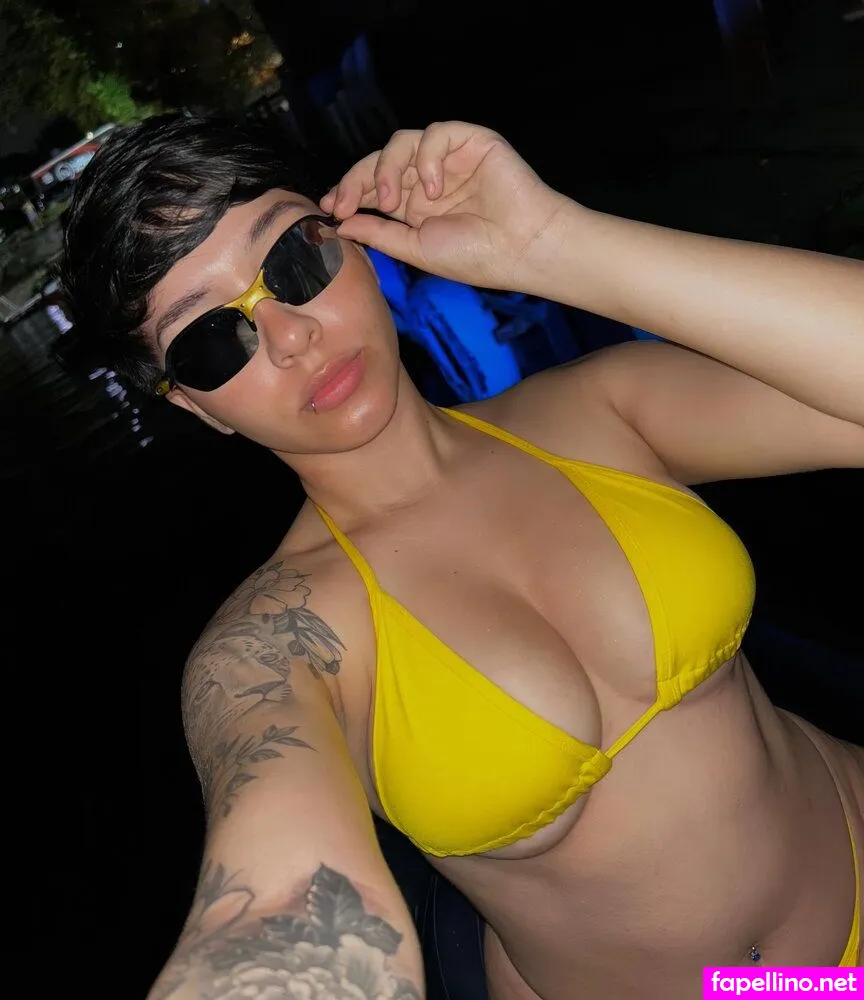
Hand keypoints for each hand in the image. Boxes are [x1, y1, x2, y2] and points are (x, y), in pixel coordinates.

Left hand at [320, 121, 569, 290]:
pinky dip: (427, 158)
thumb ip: (380, 233)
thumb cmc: (476, 256)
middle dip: (356, 180)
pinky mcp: (470, 141)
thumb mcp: (417, 249)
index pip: (372, 187)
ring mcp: (448, 159)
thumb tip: (341, 225)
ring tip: (393, 201)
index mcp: (415, 206)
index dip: (347, 192)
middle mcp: (428, 179)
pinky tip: (435, 188)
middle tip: (344, 202)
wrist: (523, 248)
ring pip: (400, 143)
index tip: (328, 208)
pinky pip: (435, 134)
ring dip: (388, 170)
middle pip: (379, 162)